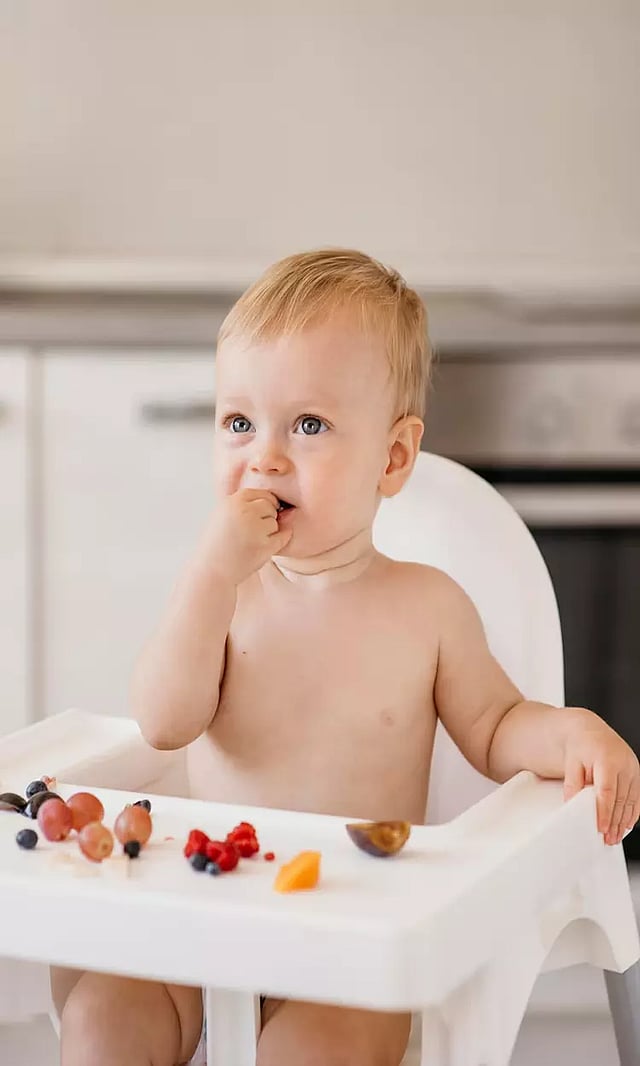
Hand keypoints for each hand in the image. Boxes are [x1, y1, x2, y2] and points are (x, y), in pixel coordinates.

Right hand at [205, 489, 292, 585]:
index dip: (264, 504)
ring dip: (269, 532)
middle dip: (267, 517)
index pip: (262, 493)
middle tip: (252, 532)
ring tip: (250, 542)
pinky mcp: (265, 546)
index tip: (257, 517)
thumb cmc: (217, 544)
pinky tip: (263, 547)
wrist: (211, 571)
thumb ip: (244, 504)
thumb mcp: (223, 515)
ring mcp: (255, 529)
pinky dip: (279, 541)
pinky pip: (284, 536)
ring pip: (275, 523)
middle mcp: (244, 512)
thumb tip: (279, 503)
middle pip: (271, 506)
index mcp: (232, 502)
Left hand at [563, 713, 639, 844]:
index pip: (607, 791)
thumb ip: (572, 784)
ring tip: (615, 837)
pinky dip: (631, 813)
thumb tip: (570, 805)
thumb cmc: (580, 746)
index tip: (601, 828)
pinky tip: (625, 824)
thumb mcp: (571, 763)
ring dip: (623, 821)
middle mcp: (624, 762)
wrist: (590, 731)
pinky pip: (636, 797)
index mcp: (607, 758)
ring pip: (630, 800)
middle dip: (615, 822)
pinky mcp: (636, 773)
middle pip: (620, 799)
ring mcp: (632, 767)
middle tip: (607, 838)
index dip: (605, 812)